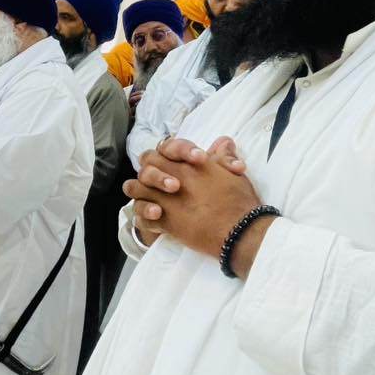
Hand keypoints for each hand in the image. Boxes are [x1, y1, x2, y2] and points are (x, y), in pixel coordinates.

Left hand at [124, 137, 269, 272]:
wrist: (239, 231)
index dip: (170, 151)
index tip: (186, 162)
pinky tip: (155, 219)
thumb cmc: (239, 202)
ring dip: (140, 191)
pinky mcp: (165, 223)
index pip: (165, 148)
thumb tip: (224, 142)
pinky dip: (144, 219)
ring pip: (135, 189)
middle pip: (146, 164)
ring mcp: (166, 201)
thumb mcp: (233, 174)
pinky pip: (142, 218)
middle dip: (150, 168)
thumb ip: (224, 157)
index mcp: (188, 165)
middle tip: (162, 180)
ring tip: (151, 197)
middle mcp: (173, 179)